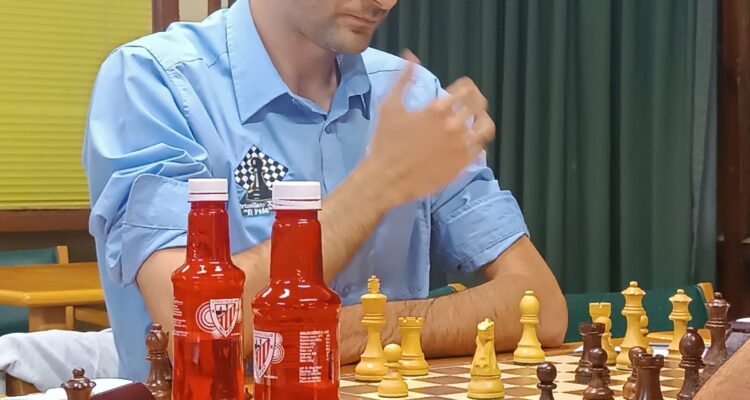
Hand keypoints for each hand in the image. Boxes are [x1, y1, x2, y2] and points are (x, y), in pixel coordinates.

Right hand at [364, 51, 495, 207]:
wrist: (386, 179)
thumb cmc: (386, 142)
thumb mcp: (390, 107)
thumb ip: (403, 80)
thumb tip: (411, 56)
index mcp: (438, 109)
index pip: (466, 88)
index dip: (466, 86)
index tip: (461, 89)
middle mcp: (454, 125)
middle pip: (479, 104)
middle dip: (474, 100)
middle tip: (468, 104)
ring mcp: (461, 147)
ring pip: (486, 126)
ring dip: (482, 120)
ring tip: (475, 121)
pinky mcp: (462, 165)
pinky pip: (480, 149)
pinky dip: (477, 142)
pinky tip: (468, 141)